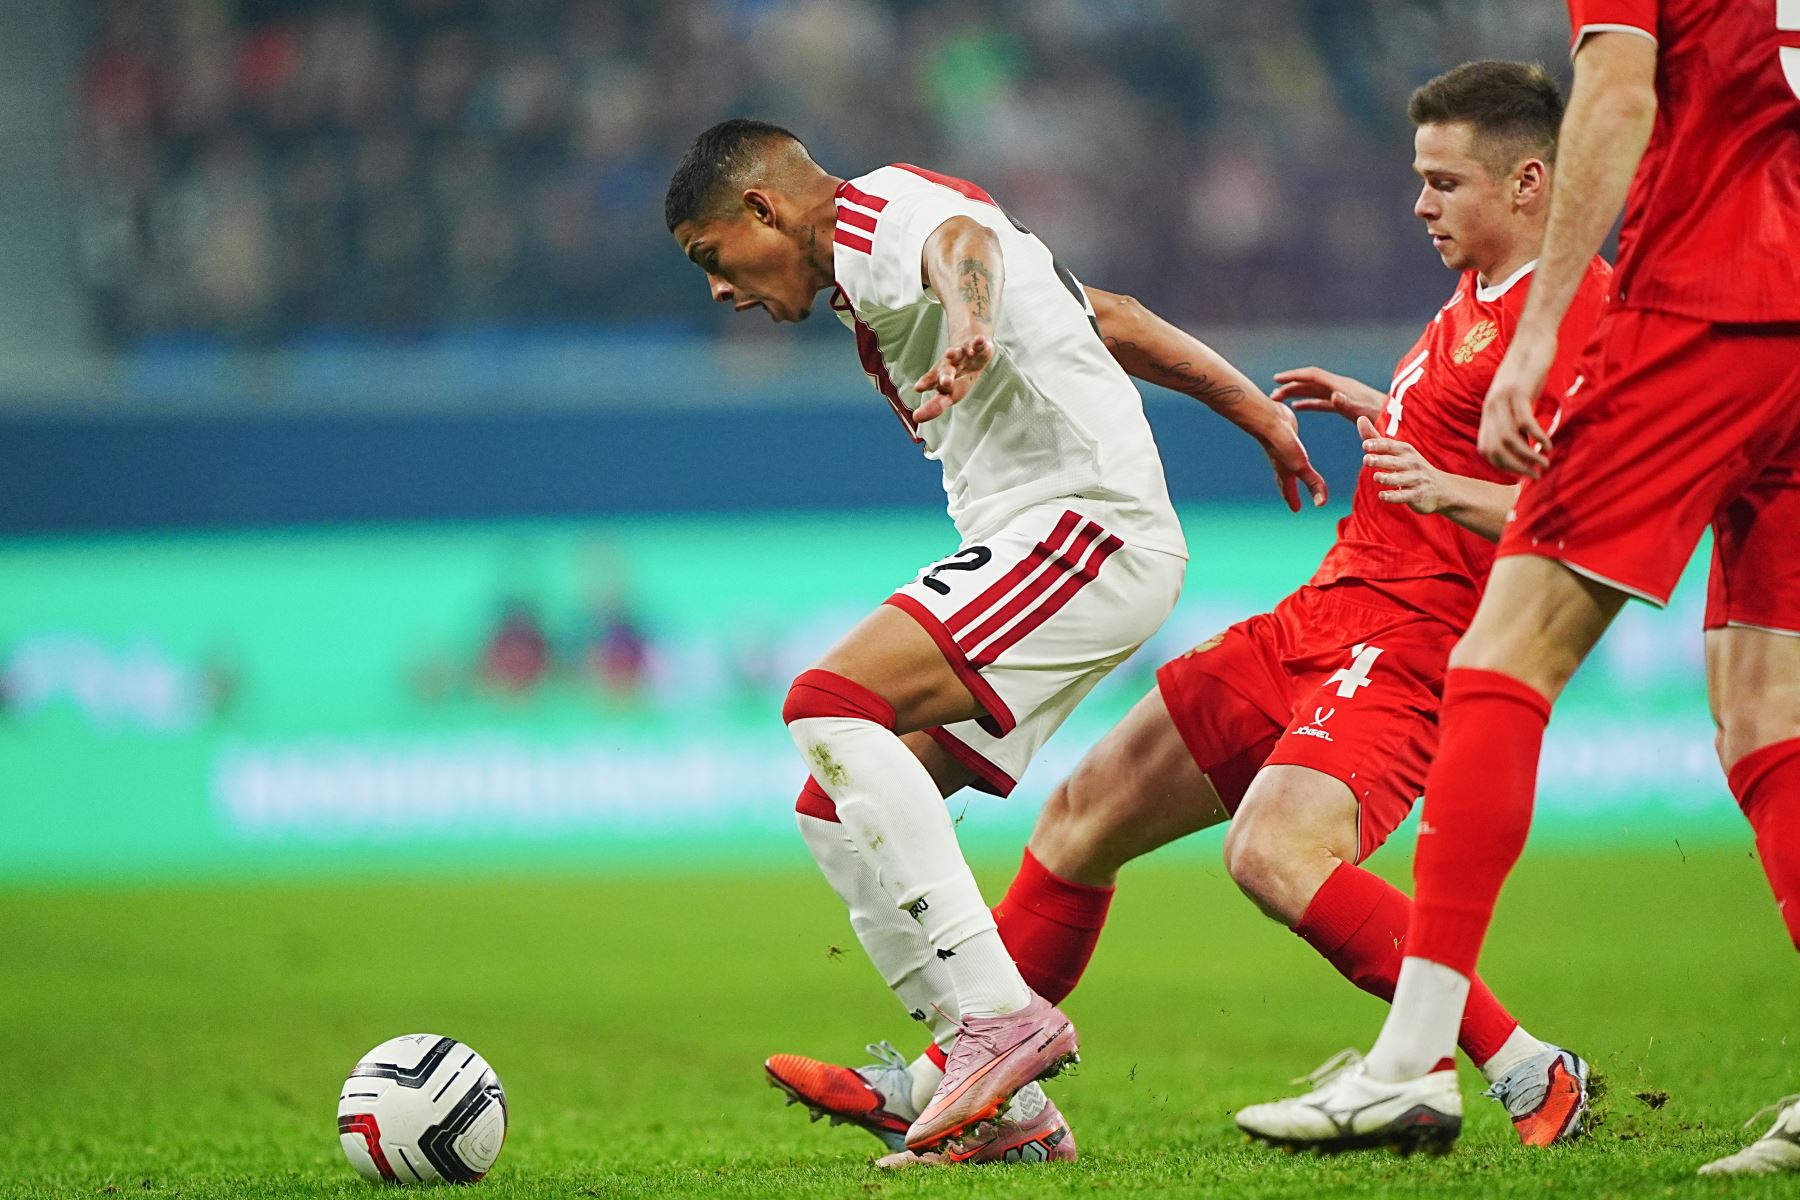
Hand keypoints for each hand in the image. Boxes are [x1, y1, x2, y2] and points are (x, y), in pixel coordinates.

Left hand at [912, 334, 993, 421]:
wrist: (971, 345)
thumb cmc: (958, 373)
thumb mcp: (948, 390)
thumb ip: (936, 404)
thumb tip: (915, 418)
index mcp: (943, 378)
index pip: (933, 385)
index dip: (927, 387)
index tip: (918, 391)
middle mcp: (951, 366)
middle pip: (946, 370)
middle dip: (945, 376)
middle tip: (944, 382)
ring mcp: (964, 355)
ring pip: (958, 354)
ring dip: (954, 354)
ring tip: (950, 353)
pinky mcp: (977, 347)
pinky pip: (978, 345)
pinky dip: (978, 343)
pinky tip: (978, 341)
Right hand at [1257, 401, 1328, 511]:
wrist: (1267, 418)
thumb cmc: (1281, 443)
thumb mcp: (1300, 466)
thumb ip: (1313, 483)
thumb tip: (1321, 504)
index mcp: (1285, 471)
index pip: (1288, 490)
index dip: (1293, 499)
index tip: (1296, 510)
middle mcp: (1282, 461)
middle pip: (1285, 479)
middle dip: (1288, 489)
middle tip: (1291, 497)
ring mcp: (1283, 448)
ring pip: (1287, 463)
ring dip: (1290, 471)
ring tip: (1293, 472)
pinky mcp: (1287, 434)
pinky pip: (1291, 447)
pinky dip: (1293, 452)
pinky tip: (1293, 446)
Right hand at [1272, 367, 1387, 424]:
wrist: (1398, 419)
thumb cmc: (1382, 417)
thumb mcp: (1363, 412)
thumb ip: (1348, 404)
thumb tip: (1333, 396)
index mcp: (1341, 386)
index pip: (1312, 376)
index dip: (1294, 376)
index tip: (1276, 379)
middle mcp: (1340, 387)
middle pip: (1310, 382)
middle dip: (1291, 385)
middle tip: (1272, 394)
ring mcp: (1342, 394)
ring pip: (1313, 391)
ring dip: (1296, 393)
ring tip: (1279, 399)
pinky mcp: (1345, 404)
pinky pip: (1321, 401)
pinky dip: (1307, 402)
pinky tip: (1297, 407)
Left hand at [1358, 416, 1446, 514]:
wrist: (1442, 488)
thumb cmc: (1411, 467)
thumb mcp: (1396, 451)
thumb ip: (1376, 438)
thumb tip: (1360, 418)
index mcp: (1405, 451)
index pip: (1390, 446)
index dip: (1378, 445)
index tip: (1365, 445)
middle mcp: (1412, 463)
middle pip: (1394, 462)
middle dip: (1380, 460)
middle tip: (1366, 460)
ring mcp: (1416, 480)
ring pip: (1400, 479)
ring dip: (1388, 478)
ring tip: (1376, 477)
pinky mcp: (1418, 495)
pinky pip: (1405, 496)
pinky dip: (1394, 496)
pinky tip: (1382, 496)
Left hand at [1479, 328, 1556, 477]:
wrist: (1532, 338)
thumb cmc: (1530, 370)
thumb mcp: (1520, 398)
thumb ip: (1516, 420)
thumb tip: (1523, 444)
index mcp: (1488, 412)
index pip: (1486, 450)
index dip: (1503, 466)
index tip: (1522, 474)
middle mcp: (1491, 408)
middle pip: (1495, 450)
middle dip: (1516, 467)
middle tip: (1536, 474)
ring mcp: (1502, 399)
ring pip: (1509, 439)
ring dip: (1528, 456)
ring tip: (1545, 463)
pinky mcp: (1518, 390)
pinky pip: (1524, 421)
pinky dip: (1537, 436)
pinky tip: (1548, 444)